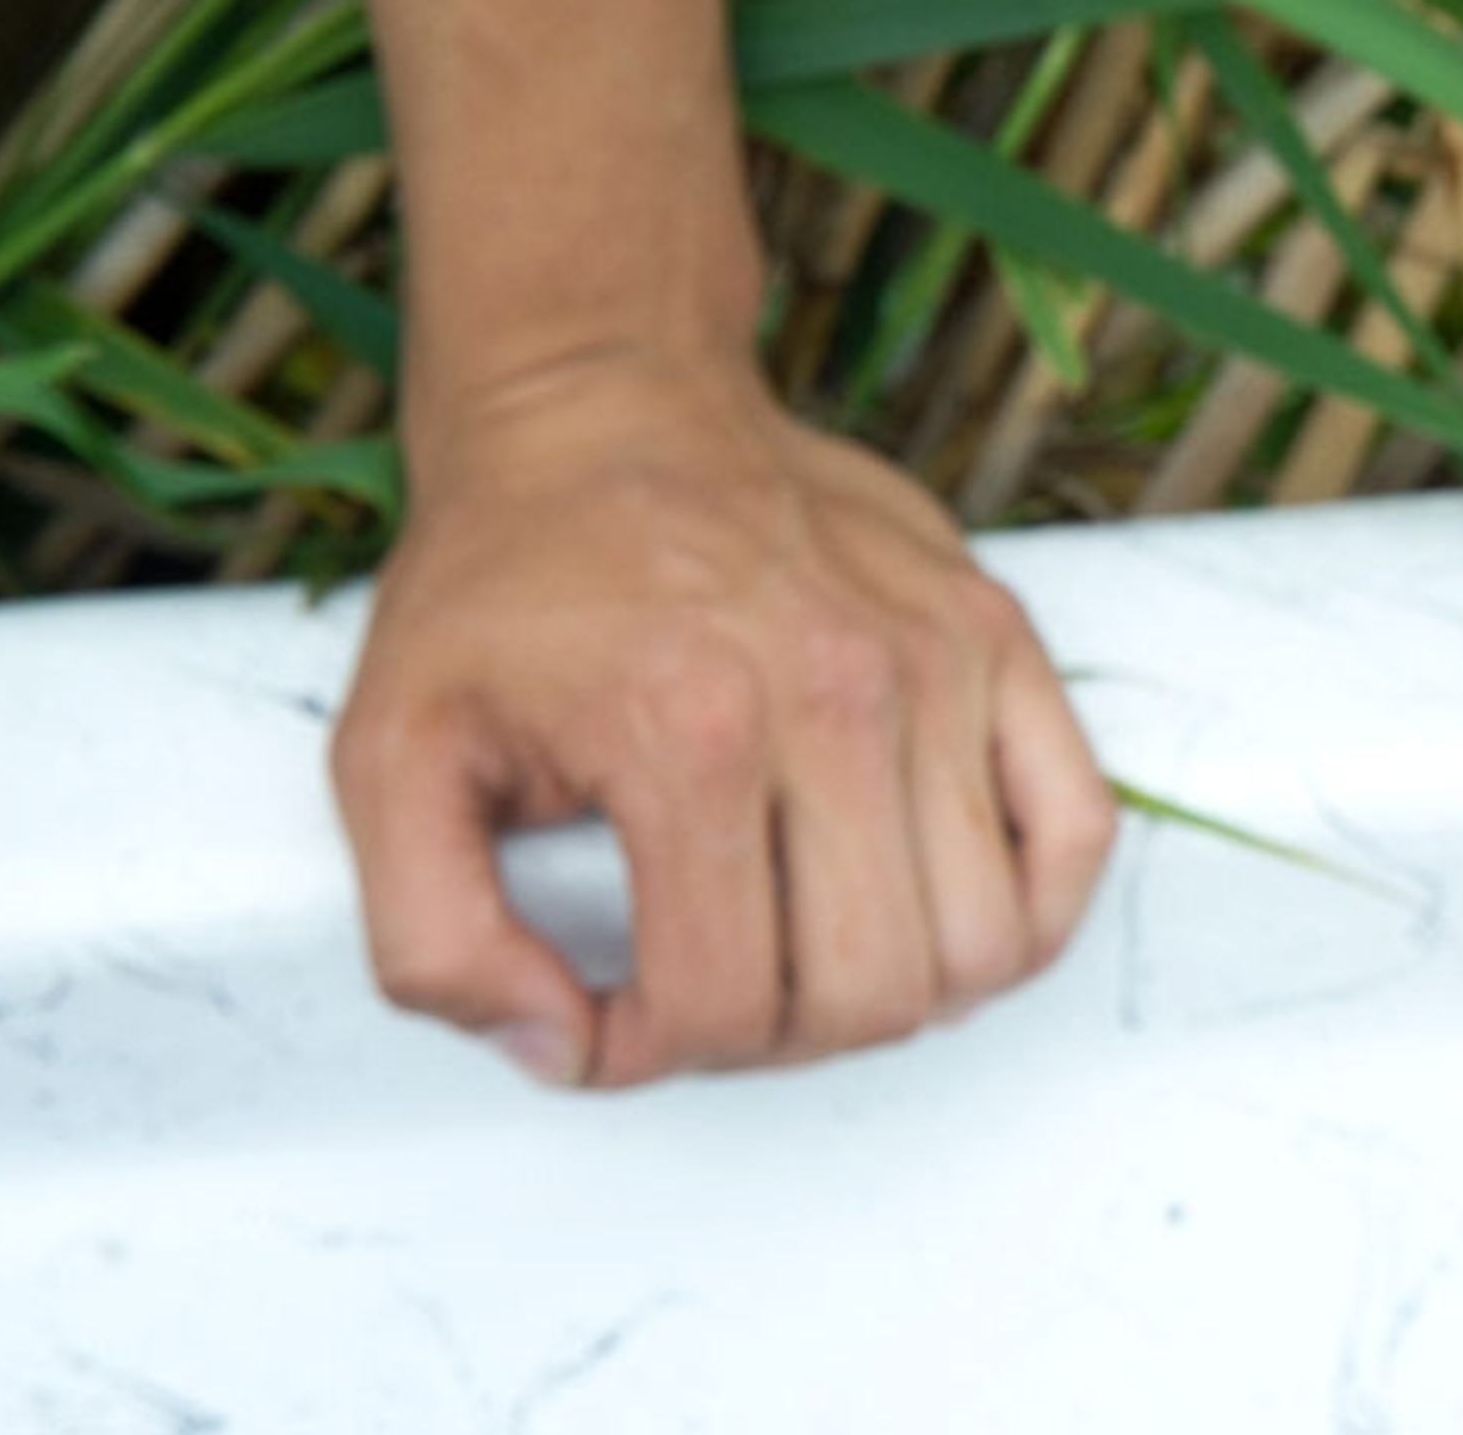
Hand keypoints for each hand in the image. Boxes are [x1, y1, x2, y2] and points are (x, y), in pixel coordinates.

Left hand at [330, 344, 1115, 1087]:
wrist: (603, 409)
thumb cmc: (506, 581)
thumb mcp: (386, 757)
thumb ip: (432, 941)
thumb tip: (554, 1046)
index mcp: (687, 732)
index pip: (722, 1004)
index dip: (647, 1053)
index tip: (606, 1009)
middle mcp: (838, 695)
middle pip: (870, 993)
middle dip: (774, 1036)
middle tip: (712, 983)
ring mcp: (937, 662)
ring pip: (985, 943)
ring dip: (896, 987)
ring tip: (811, 943)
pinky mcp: (997, 636)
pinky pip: (1076, 834)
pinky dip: (1022, 912)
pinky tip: (927, 901)